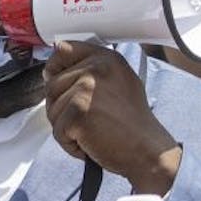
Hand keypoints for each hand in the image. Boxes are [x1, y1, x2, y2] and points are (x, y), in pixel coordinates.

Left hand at [43, 42, 180, 194]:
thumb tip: (51, 72)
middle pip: (52, 85)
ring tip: (94, 131)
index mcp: (107, 58)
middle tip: (89, 120)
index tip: (54, 78)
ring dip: (67, 128)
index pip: (64, 49)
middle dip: (62, 108)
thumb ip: (89, 73)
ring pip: (52, 109)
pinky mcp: (78, 112)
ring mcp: (86, 89)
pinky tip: (92, 143)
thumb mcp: (118, 84)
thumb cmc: (133, 125)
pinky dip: (70, 144)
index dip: (55, 67)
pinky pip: (57, 131)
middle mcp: (96, 68)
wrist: (148, 151)